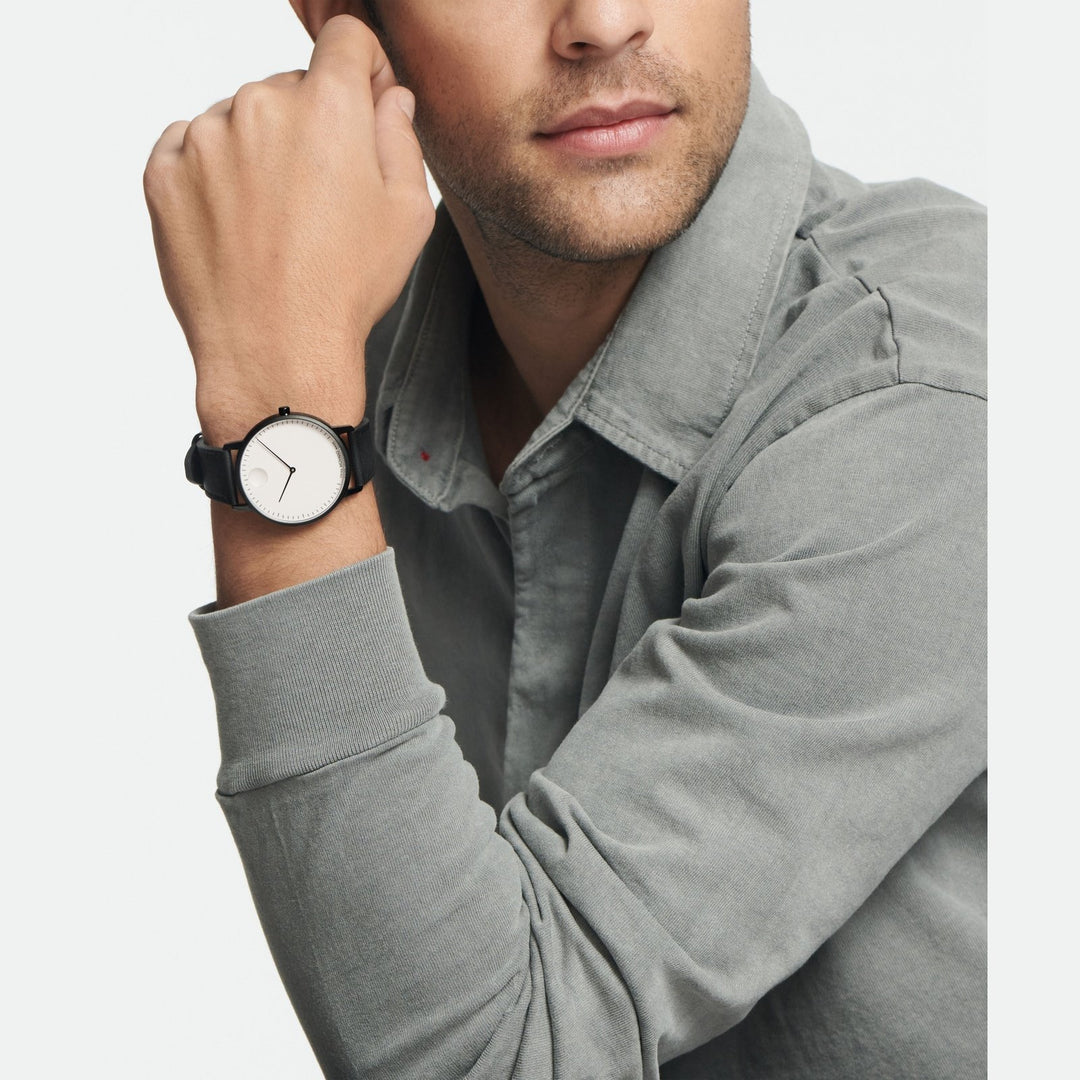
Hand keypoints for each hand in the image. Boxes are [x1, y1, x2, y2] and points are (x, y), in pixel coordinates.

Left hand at [144, 15, 434, 442]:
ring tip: (277, 224)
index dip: (363, 71)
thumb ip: (402, 140)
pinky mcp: (164, 172)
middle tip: (322, 199)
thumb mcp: (409, 216)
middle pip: (292, 87)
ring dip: (260, 151)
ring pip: (241, 119)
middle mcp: (261, 107)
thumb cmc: (344, 291)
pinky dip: (215, 175)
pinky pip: (192, 148)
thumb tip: (390, 100)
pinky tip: (240, 226)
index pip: (346, 40)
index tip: (364, 106)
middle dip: (312, 126)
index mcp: (329, 108)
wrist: (274, 351)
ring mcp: (205, 138)